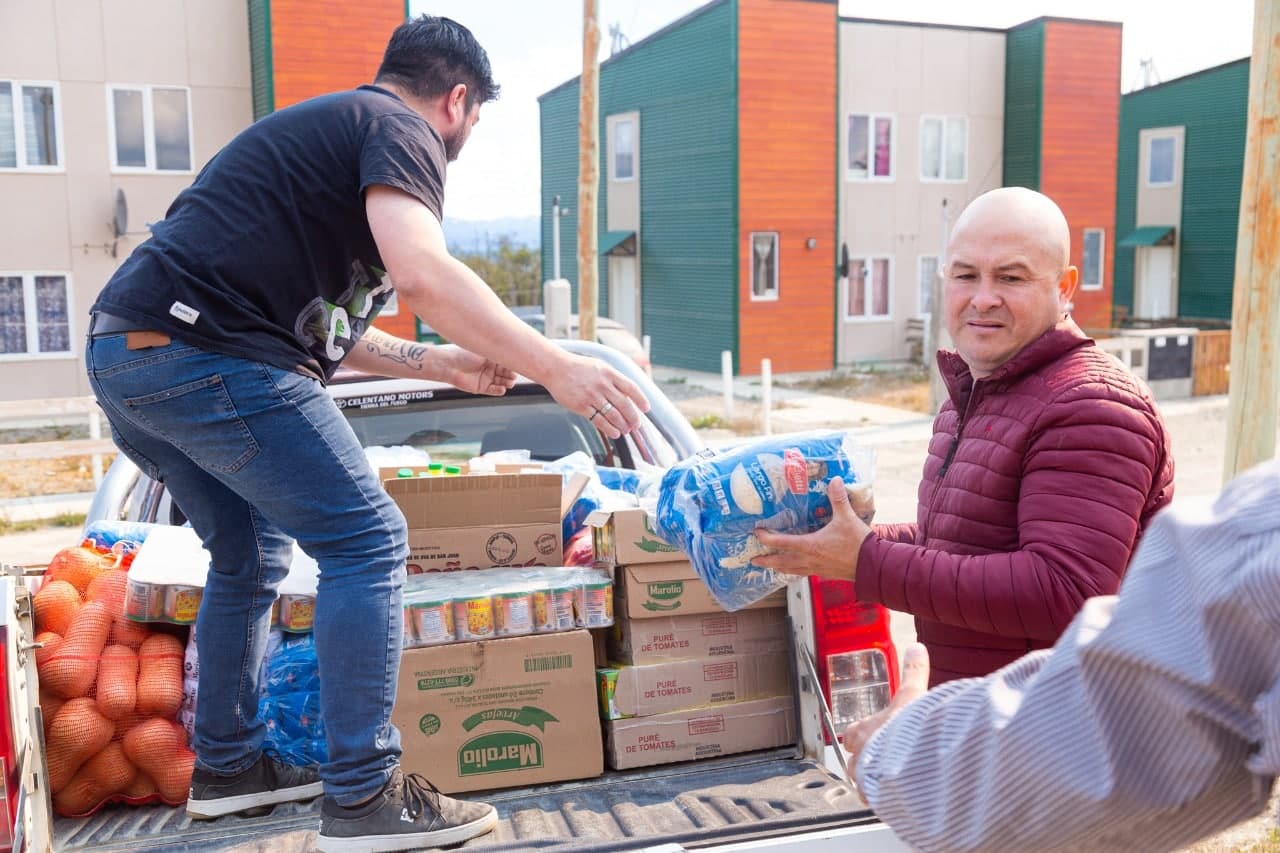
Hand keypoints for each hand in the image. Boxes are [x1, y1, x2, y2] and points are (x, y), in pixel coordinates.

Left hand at [433, 345, 516, 396]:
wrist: (449, 364)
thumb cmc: (464, 354)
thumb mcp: (483, 351)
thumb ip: (498, 353)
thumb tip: (514, 351)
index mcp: (491, 357)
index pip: (506, 362)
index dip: (512, 365)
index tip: (517, 366)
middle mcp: (490, 368)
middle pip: (506, 373)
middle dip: (511, 375)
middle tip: (513, 376)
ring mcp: (486, 378)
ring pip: (501, 382)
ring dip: (507, 383)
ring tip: (509, 383)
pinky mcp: (481, 387)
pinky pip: (493, 390)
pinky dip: (498, 390)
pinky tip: (502, 389)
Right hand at [542, 353, 649, 438]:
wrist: (556, 368)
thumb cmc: (577, 367)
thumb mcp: (599, 366)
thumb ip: (613, 378)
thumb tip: (628, 393)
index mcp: (609, 373)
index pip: (631, 388)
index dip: (641, 400)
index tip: (646, 409)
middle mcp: (602, 384)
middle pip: (624, 404)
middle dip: (633, 417)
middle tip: (637, 425)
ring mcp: (592, 396)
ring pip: (613, 414)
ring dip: (623, 425)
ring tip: (626, 430)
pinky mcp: (581, 406)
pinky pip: (599, 420)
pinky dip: (609, 429)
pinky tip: (614, 433)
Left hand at [752, 478, 871, 580]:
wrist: (872, 565)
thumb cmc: (858, 543)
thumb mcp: (847, 518)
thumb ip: (838, 499)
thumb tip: (834, 480)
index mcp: (810, 545)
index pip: (781, 543)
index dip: (767, 538)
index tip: (757, 533)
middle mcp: (809, 559)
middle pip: (781, 562)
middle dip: (766, 560)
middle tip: (753, 560)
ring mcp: (816, 569)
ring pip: (791, 570)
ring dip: (778, 568)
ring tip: (770, 566)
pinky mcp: (825, 574)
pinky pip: (804, 573)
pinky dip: (794, 571)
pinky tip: (795, 569)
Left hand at [844, 643, 929, 789]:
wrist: (915, 764)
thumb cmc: (910, 730)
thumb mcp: (913, 694)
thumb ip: (914, 672)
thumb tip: (916, 648)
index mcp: (864, 732)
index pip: (851, 734)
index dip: (858, 736)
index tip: (864, 736)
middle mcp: (862, 758)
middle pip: (854, 763)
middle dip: (865, 763)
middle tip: (880, 763)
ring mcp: (869, 784)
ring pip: (865, 787)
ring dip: (874, 786)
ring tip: (890, 786)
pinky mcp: (883, 803)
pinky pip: (882, 805)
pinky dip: (890, 803)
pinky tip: (901, 801)